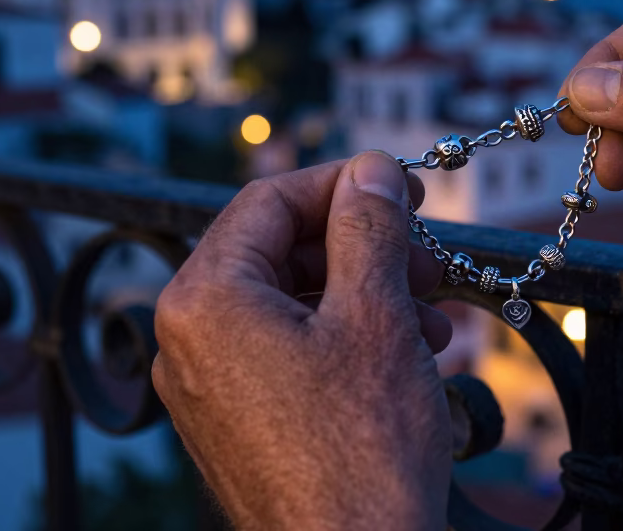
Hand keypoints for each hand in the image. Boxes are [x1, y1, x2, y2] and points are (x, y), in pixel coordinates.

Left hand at [152, 152, 452, 530]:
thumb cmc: (360, 452)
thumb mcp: (374, 316)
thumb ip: (367, 228)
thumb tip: (367, 170)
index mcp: (204, 300)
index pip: (269, 201)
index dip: (343, 184)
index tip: (401, 186)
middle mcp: (189, 340)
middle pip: (280, 252)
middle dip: (364, 248)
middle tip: (428, 255)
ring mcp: (208, 387)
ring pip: (293, 304)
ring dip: (368, 295)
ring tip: (433, 316)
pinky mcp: (238, 423)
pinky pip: (289, 352)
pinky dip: (348, 340)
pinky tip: (409, 353)